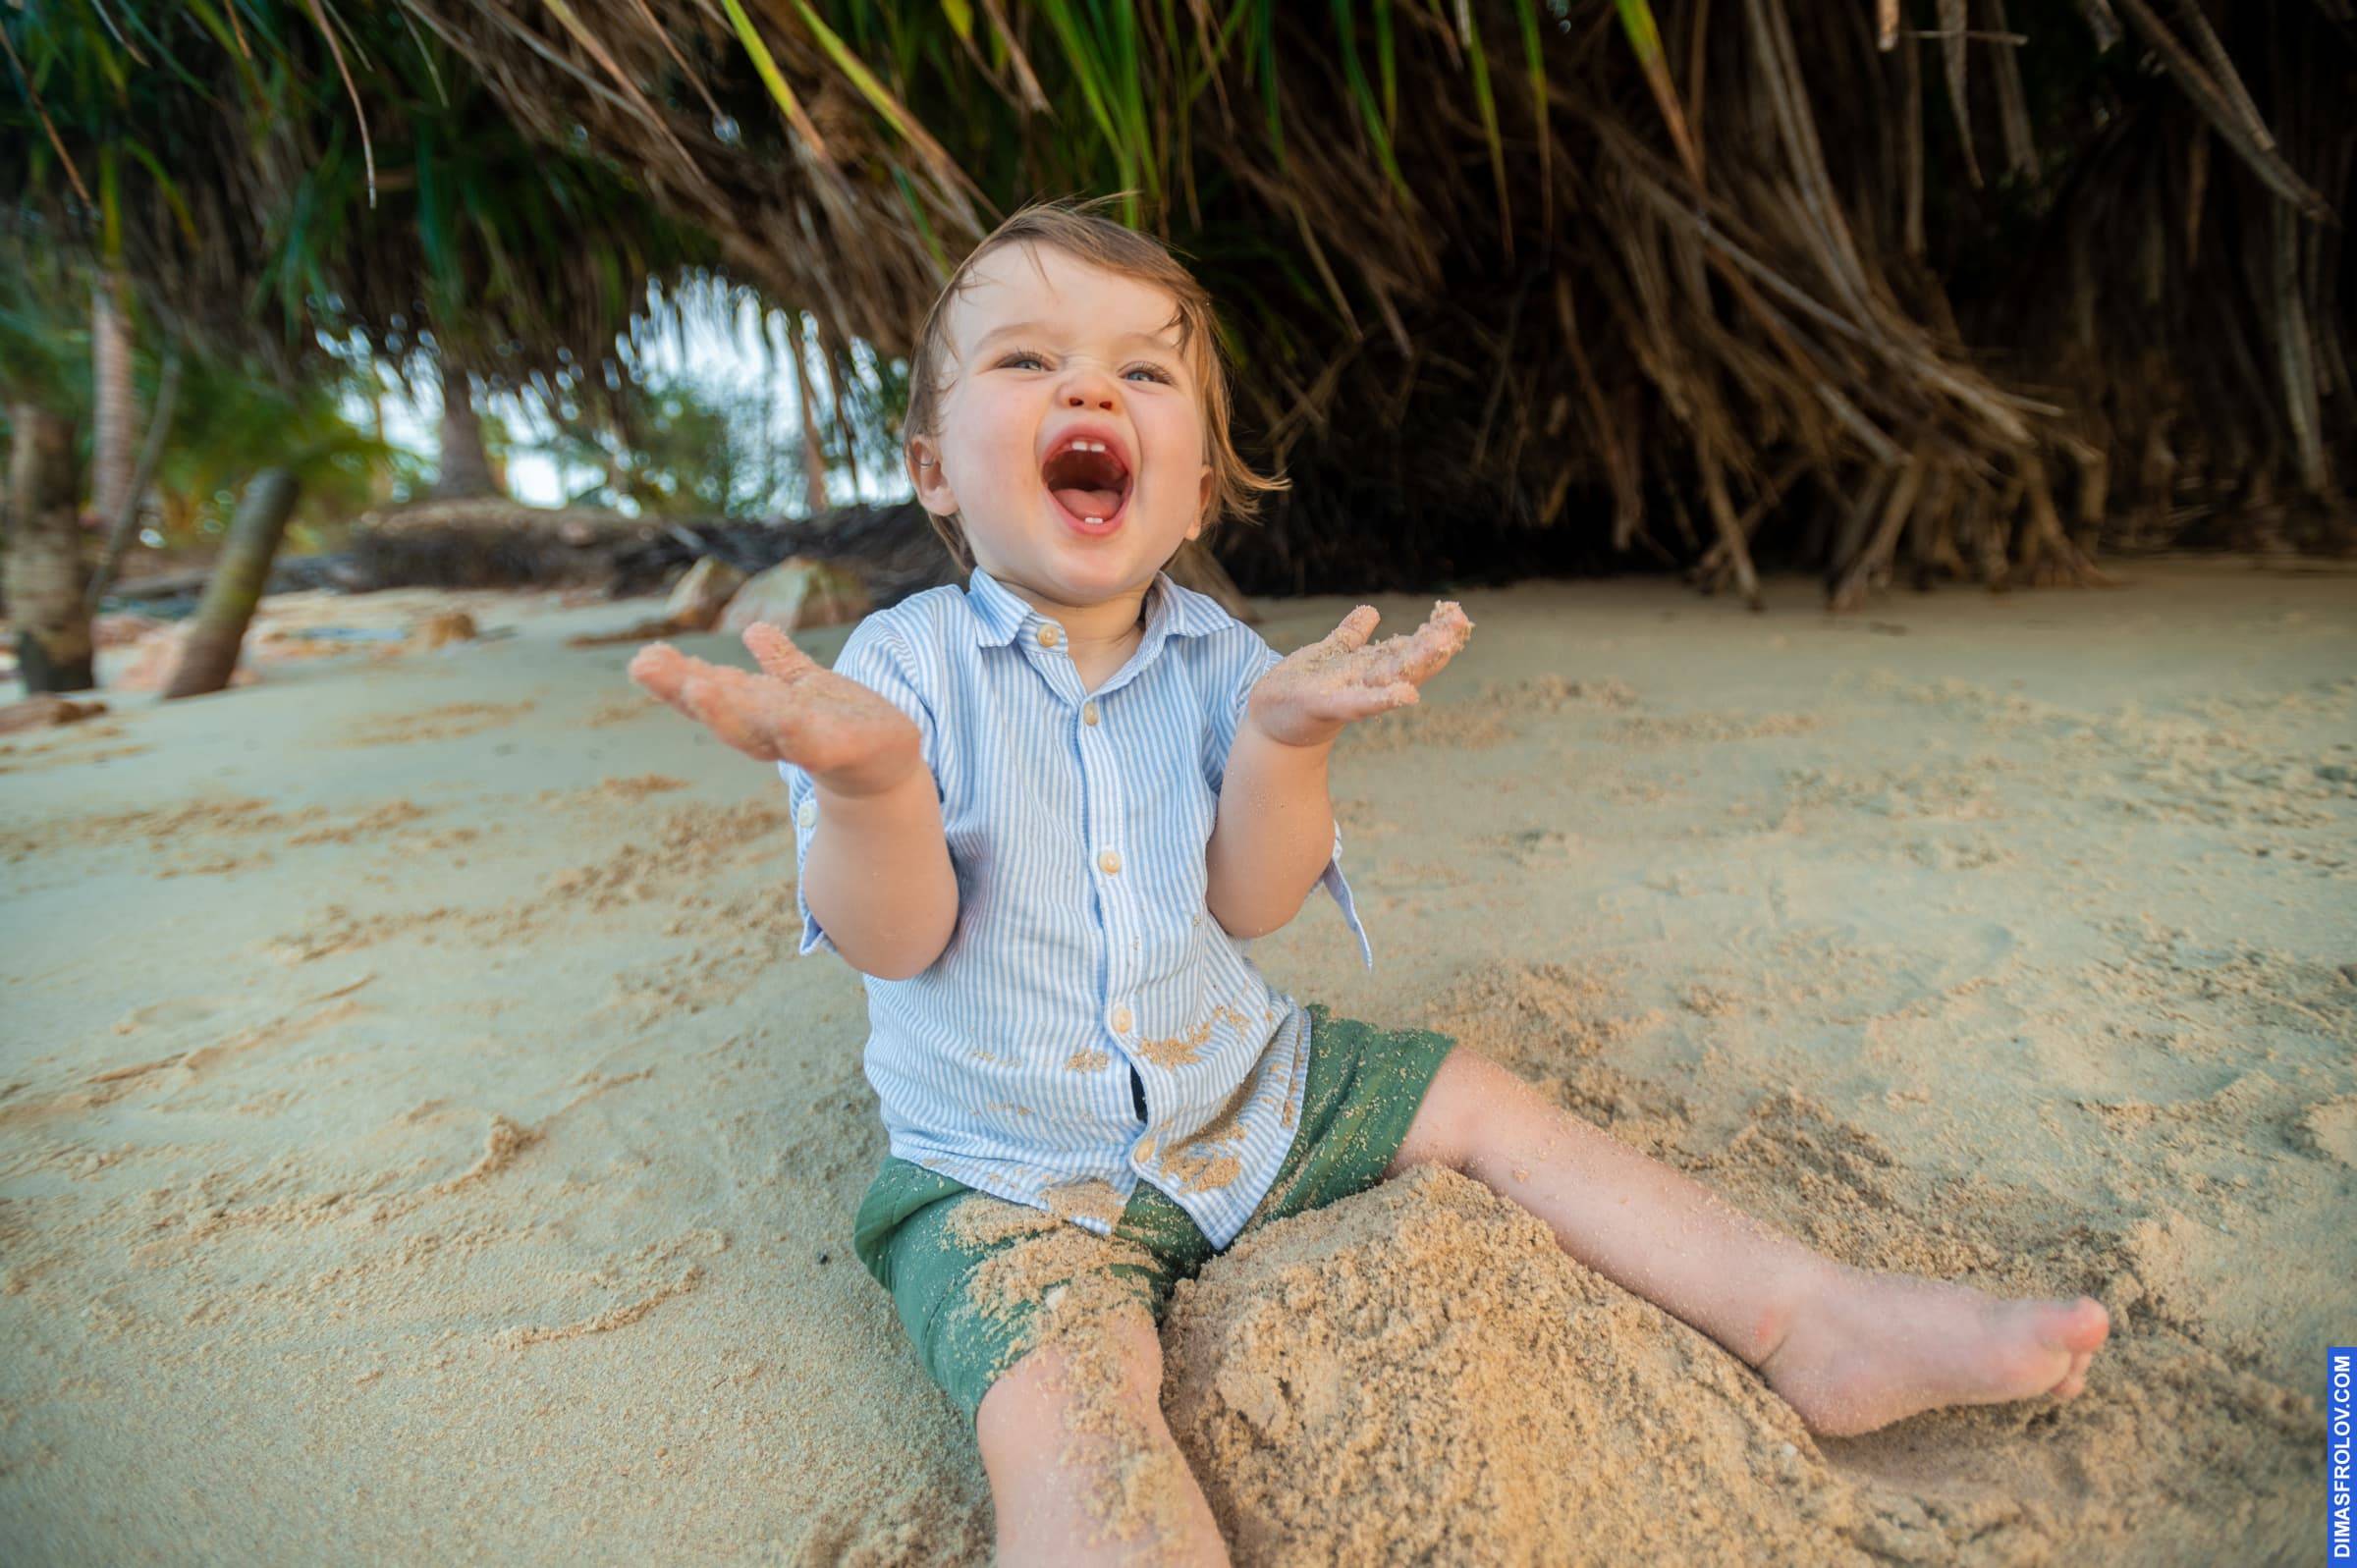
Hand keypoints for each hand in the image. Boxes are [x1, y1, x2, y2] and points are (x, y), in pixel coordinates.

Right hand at [628, 623, 924, 796]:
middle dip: (686, 691)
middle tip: (646, 666)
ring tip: (697, 687)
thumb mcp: (811, 689)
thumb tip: (752, 630)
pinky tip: (785, 718)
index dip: (676, 679)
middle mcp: (774, 731)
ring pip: (761, 727)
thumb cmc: (845, 726)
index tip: (643, 659)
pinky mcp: (845, 750)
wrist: (890, 766)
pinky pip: (818, 743)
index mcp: (762, 712)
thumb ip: (783, 664)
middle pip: (724, 712)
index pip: (713, 693)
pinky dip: (799, 732)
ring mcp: (807, 742)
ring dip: (728, 710)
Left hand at [1244, 600, 1473, 748]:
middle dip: (1434, 644)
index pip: (1407, 649)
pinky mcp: (1323, 706)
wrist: (1269, 723)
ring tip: (1442, 647)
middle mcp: (1364, 683)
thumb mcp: (1328, 656)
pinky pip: (1356, 703)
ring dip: (1415, 664)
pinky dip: (1381, 699)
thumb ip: (1350, 635)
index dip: (1432, 633)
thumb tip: (1372, 611)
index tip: (1457, 613)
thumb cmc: (1301, 690)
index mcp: (1367, 668)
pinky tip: (1406, 694)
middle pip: (1406, 662)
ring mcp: (1347, 696)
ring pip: (1387, 678)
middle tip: (1461, 622)